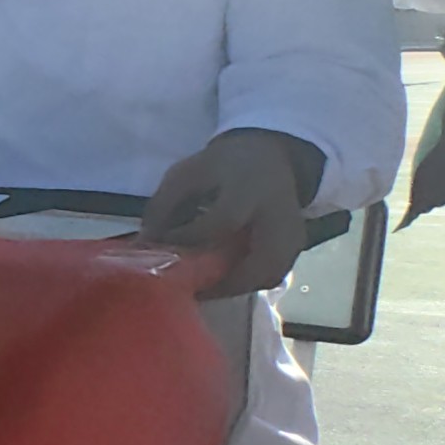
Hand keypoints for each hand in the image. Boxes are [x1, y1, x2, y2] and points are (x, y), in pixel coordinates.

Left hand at [139, 129, 318, 296]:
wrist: (270, 155)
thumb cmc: (224, 165)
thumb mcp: (188, 172)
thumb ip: (165, 204)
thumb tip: (146, 243)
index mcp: (250, 185)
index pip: (223, 220)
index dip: (191, 237)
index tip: (163, 245)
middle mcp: (278, 211)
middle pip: (258, 261)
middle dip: (222, 282)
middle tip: (191, 288)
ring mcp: (294, 231)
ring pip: (269, 275)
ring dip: (236, 288)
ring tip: (204, 288)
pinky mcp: (298, 245)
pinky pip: (273, 275)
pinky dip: (248, 283)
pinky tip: (223, 281)